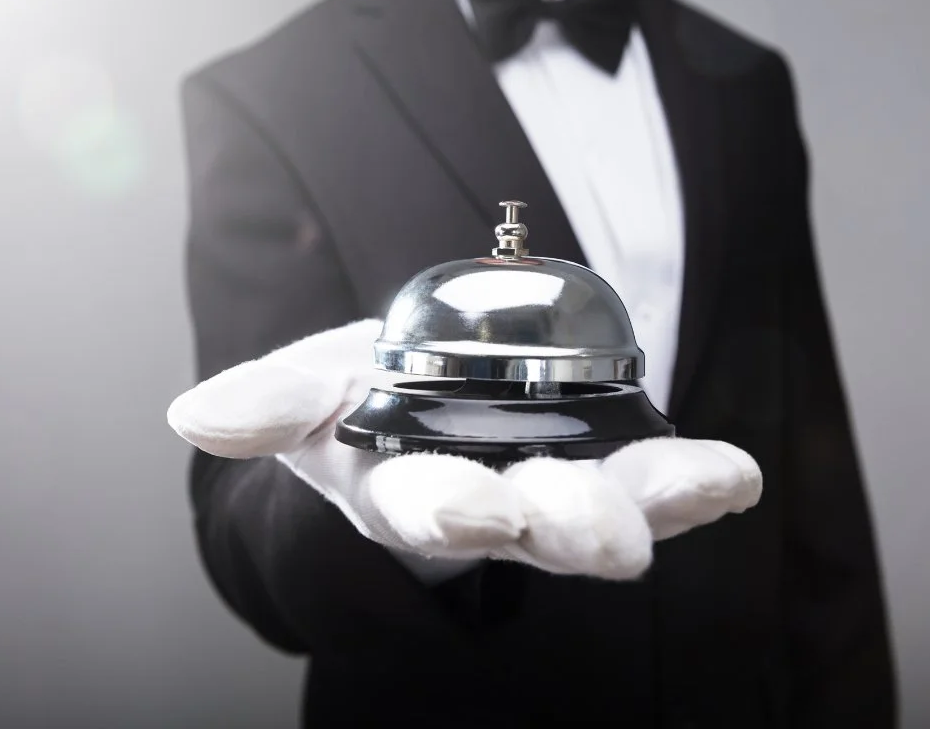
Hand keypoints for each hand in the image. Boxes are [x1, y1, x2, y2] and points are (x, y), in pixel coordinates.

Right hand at [167, 320, 761, 580]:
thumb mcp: (315, 388)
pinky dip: (696, 480)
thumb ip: (271, 399)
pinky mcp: (618, 466)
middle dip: (567, 528)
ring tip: (711, 488)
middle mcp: (495, 506)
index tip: (462, 509)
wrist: (430, 399)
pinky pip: (661, 478)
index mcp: (410, 492)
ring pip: (612, 508)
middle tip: (607, 540)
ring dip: (655, 505)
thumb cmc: (366, 400)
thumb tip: (194, 414)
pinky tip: (736, 477)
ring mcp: (562, 491)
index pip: (423, 510)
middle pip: (533, 524)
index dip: (442, 511)